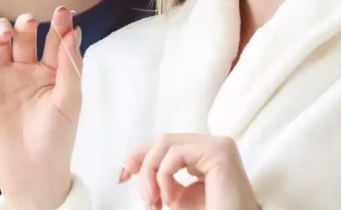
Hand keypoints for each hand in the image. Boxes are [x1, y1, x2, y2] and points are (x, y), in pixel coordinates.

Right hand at [0, 6, 81, 209]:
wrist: (31, 172)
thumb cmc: (57, 138)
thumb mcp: (69, 100)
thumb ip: (70, 65)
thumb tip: (74, 29)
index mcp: (50, 71)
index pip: (54, 41)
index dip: (58, 25)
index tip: (63, 12)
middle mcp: (26, 70)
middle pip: (23, 37)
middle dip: (25, 24)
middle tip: (29, 21)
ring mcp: (3, 79)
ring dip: (0, 31)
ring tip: (6, 32)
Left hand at [120, 134, 257, 209]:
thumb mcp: (175, 196)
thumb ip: (159, 177)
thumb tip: (127, 165)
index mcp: (203, 153)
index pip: (165, 145)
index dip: (138, 156)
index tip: (121, 177)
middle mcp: (212, 144)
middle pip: (162, 141)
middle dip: (141, 165)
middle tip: (143, 198)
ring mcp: (218, 145)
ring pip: (165, 143)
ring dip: (150, 173)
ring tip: (153, 201)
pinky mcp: (219, 151)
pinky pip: (175, 153)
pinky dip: (163, 176)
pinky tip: (168, 199)